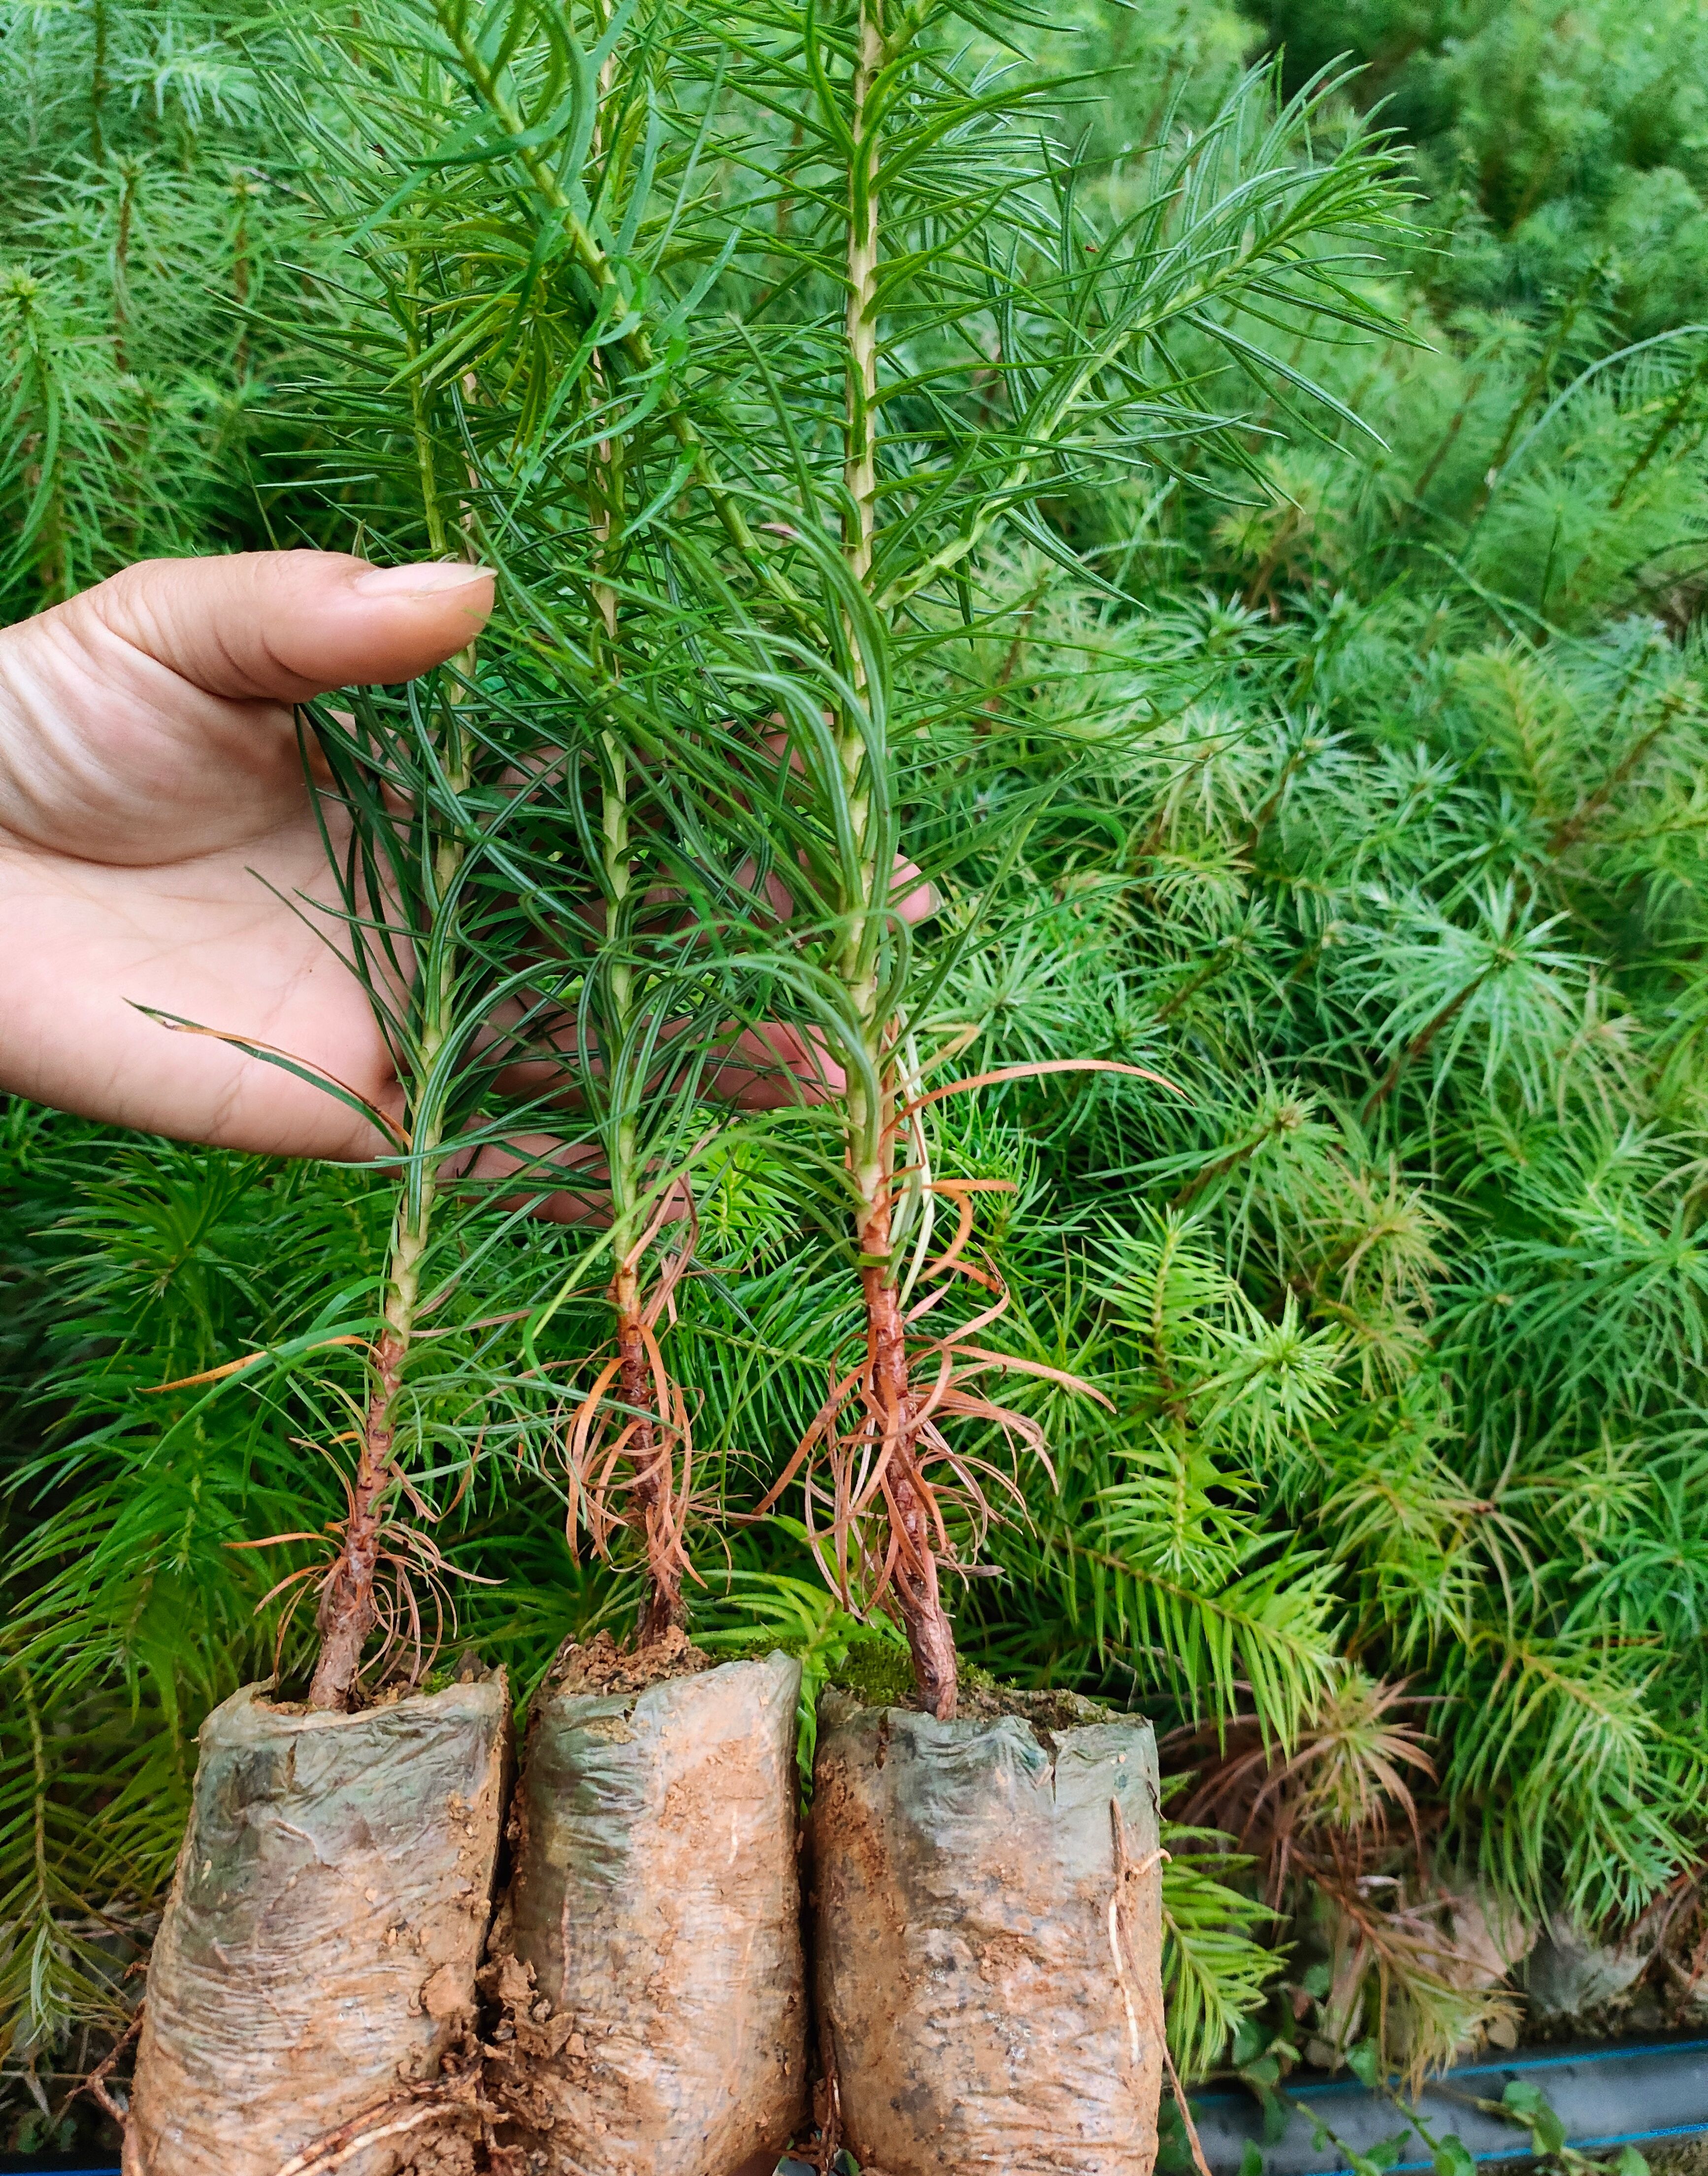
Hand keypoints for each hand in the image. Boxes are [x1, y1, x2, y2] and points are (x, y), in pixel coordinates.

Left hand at [0, 551, 920, 1167]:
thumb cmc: (40, 717)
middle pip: (635, 925)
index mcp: (434, 778)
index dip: (728, 790)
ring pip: (590, 1043)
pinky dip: (568, 1178)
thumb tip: (476, 595)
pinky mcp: (349, 1113)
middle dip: (762, 938)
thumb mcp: (174, 631)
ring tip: (822, 1073)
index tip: (839, 793)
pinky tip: (665, 1185)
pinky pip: (481, 1155)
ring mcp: (413, 1010)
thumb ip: (314, 620)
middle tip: (886, 954)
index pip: (612, 782)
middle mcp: (448, 898)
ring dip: (703, 1061)